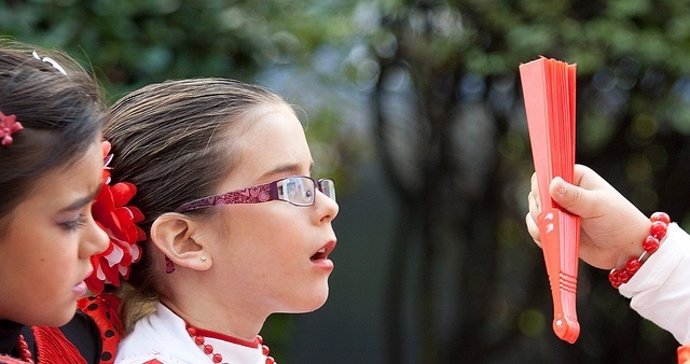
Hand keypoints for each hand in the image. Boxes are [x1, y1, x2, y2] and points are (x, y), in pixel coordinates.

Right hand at [526, 164, 650, 268]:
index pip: (546, 172)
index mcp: (574, 177)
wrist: (626, 250)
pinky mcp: (556, 229)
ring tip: (559, 230)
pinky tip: (554, 239)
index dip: (541, 185)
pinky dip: (540, 235)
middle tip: (556, 218)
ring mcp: (558, 211)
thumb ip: (574, 196)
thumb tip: (552, 184)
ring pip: (534, 213)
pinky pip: (536, 230)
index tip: (546, 200)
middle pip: (535, 194)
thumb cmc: (618, 221)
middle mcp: (563, 192)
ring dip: (540, 223)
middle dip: (540, 208)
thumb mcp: (597, 206)